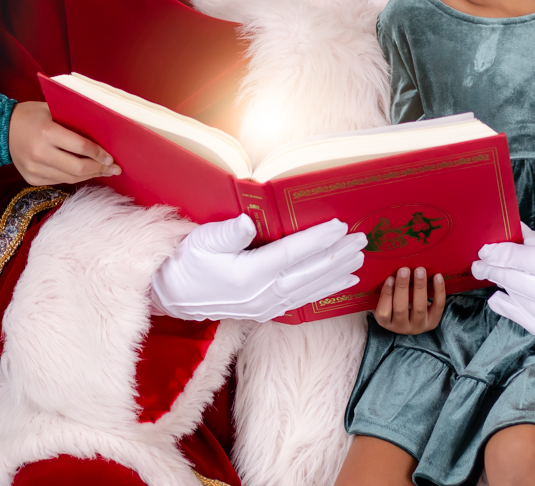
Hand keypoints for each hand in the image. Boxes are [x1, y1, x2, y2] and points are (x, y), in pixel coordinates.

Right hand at [8, 101, 116, 184]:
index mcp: (46, 133)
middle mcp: (39, 153)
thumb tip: (102, 135)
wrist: (1, 129)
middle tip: (114, 168)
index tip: (111, 157)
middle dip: (99, 169)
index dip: (99, 154)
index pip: (80, 146)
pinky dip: (74, 177)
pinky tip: (85, 172)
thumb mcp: (52, 110)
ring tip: (104, 171)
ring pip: (70, 178)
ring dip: (90, 175)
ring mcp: (34, 169)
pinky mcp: (31, 179)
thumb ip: (73, 121)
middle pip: (78, 168)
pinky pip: (59, 181)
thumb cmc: (32, 115)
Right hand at [151, 215, 364, 322]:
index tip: (341, 226)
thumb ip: (228, 233)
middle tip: (362, 241)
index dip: (319, 239)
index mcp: (250, 274)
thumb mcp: (202, 241)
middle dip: (338, 256)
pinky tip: (338, 283)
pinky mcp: (265, 311)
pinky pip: (301, 300)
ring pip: (310, 289)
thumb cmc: (187, 262)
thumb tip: (247, 222)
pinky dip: (323, 291)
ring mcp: (266, 306)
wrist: (173, 296)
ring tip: (358, 262)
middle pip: (309, 273)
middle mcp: (263, 294)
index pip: (293, 253)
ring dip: (336, 274)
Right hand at [373, 266, 444, 333]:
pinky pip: (437, 306)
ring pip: (420, 308)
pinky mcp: (433, 321)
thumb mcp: (387, 301)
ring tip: (420, 271)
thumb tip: (389, 269)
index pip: (384, 312)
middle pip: (401, 309)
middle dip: (402, 288)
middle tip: (404, 270)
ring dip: (420, 287)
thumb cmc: (396, 303)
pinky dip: (438, 291)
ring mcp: (418, 326)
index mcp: (386, 322)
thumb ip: (387, 290)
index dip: (386, 295)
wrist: (413, 318)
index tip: (390, 278)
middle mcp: (402, 328)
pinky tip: (437, 277)